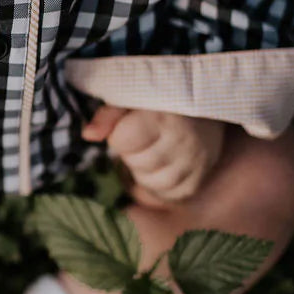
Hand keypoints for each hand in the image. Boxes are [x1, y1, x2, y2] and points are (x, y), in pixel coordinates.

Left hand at [81, 105, 225, 205]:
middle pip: (135, 164)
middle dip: (133, 153)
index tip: (131, 125)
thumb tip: (88, 134)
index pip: (122, 141)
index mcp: (163, 117)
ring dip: (145, 171)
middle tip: (145, 139)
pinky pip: (169, 195)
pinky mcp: (199, 180)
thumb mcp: (132, 98)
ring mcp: (194, 163)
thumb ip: (108, 114)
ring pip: (150, 184)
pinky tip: (165, 165)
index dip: (120, 135)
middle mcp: (183, 142)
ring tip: (154, 151)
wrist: (206, 105)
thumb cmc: (160, 101)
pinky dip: (161, 185)